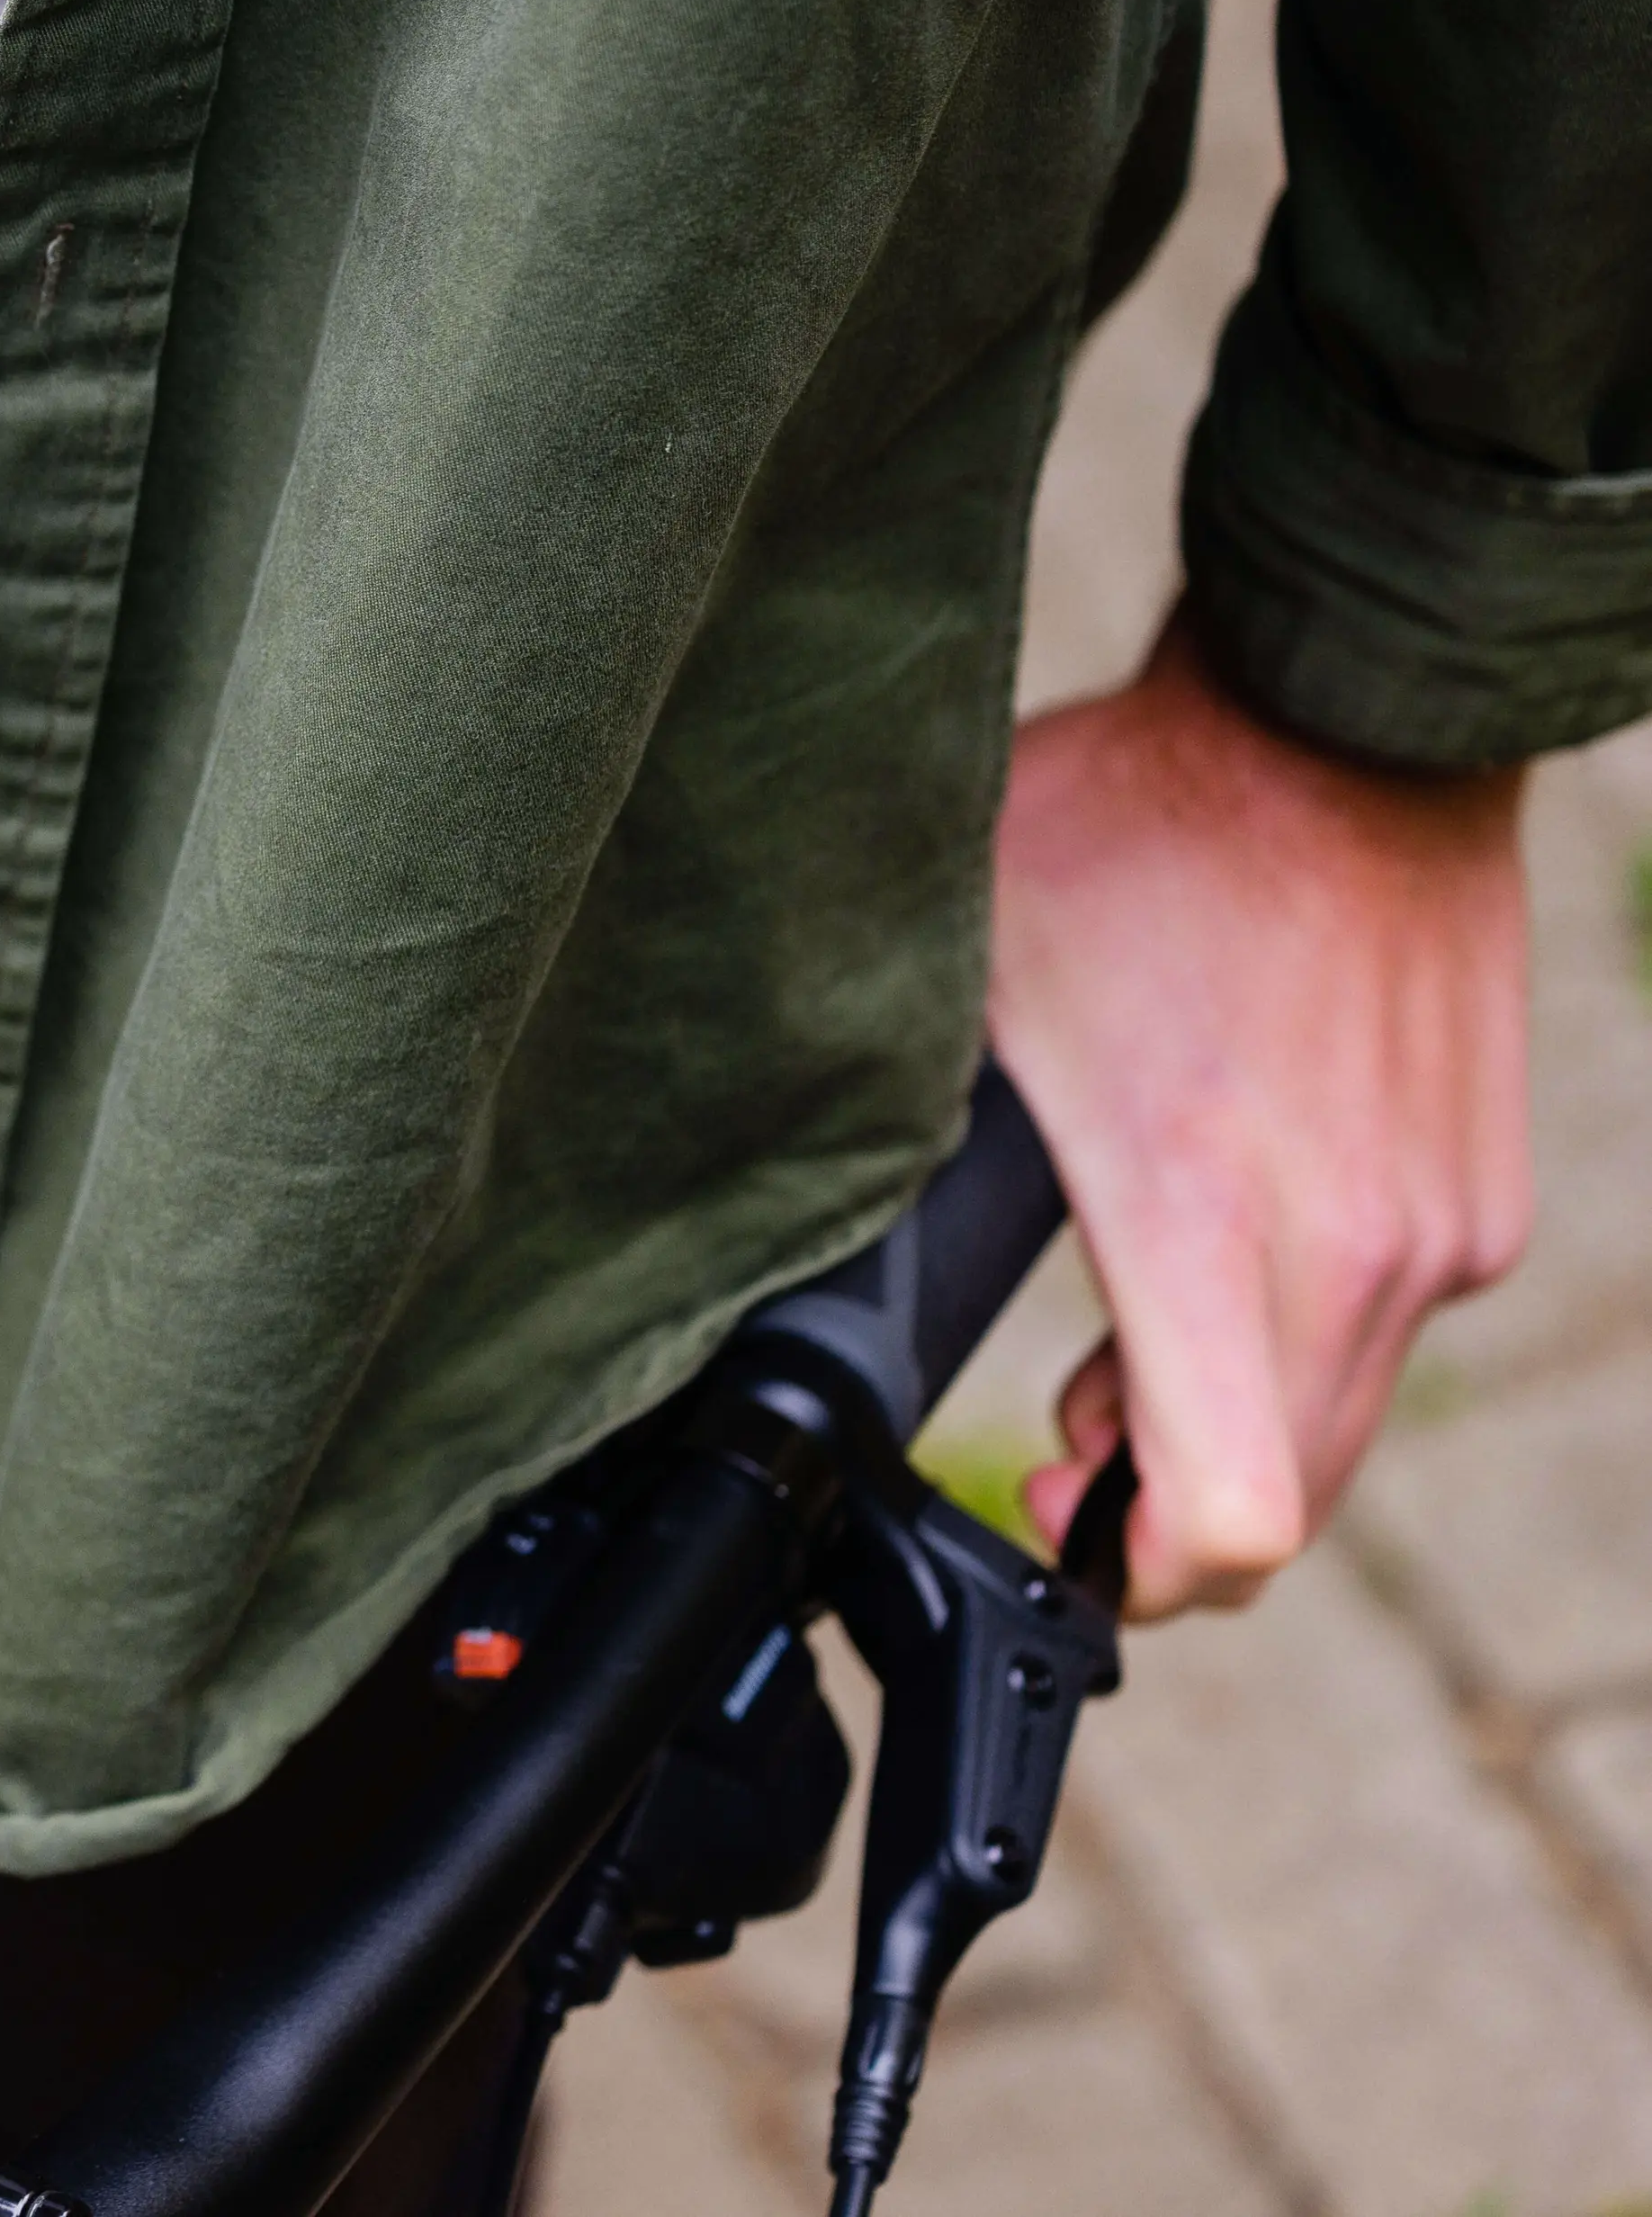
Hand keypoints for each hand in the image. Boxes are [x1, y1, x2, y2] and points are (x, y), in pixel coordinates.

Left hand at [985, 616, 1532, 1614]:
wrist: (1342, 723)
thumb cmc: (1131, 832)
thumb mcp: (964, 986)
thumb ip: (919, 1140)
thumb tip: (814, 1242)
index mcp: (1206, 1217)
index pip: (1224, 1517)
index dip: (1134, 1573)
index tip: (1058, 1532)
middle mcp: (1351, 1249)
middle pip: (1283, 1501)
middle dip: (1162, 1515)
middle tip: (1061, 1455)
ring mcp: (1439, 1230)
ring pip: (1336, 1421)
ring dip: (1230, 1425)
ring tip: (1122, 1354)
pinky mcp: (1482, 1199)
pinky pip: (1384, 1330)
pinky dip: (1300, 1342)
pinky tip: (1220, 1257)